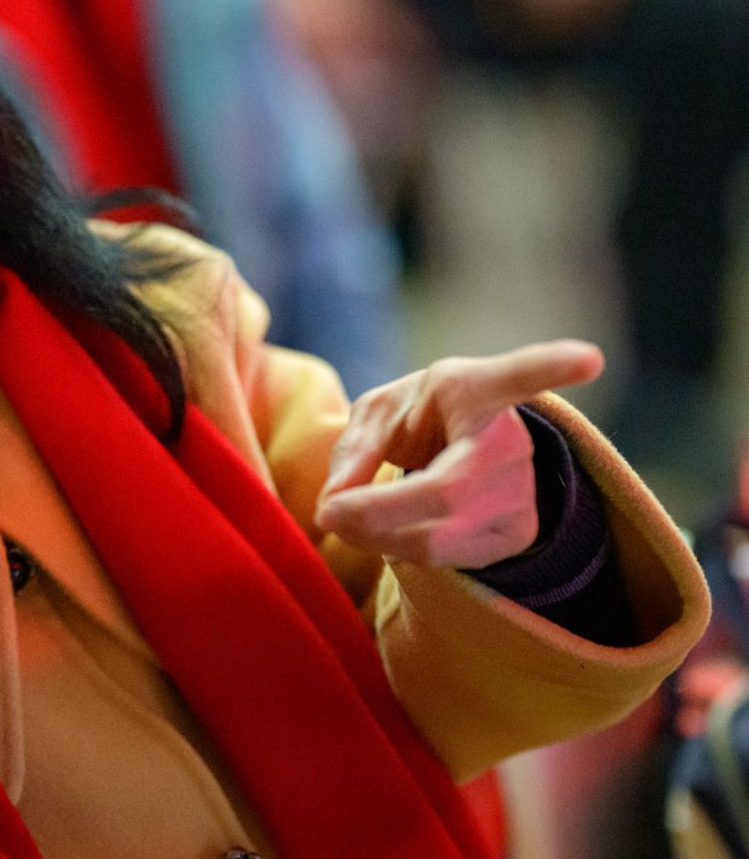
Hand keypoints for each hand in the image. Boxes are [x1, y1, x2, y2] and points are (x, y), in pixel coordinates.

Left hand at [315, 341, 604, 568]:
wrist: (465, 453)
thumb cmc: (418, 417)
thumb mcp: (380, 412)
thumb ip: (356, 447)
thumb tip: (337, 501)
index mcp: (480, 389)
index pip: (517, 377)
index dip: (552, 367)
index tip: (591, 358)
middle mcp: (511, 442)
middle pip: (447, 489)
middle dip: (378, 510)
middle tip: (327, 511)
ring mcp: (523, 493)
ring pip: (442, 535)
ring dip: (377, 536)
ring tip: (344, 517)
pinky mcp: (517, 535)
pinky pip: (447, 559)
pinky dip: (397, 550)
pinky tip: (379, 531)